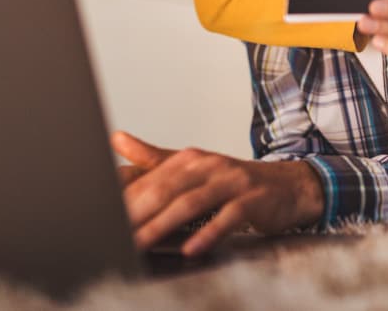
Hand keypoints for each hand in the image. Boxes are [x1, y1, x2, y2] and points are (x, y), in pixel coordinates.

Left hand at [111, 131, 323, 256]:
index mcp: (191, 158)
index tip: (98, 215)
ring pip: (192, 202)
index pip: (149, 177)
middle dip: (136, 212)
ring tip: (140, 244)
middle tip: (112, 234)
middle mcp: (210, 165)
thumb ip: (154, 158)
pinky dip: (210, 233)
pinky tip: (192, 248)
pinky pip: (229, 217)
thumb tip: (116, 139)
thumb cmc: (235, 182)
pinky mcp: (253, 200)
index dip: (123, 198)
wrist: (289, 185)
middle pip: (166, 188)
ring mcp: (233, 182)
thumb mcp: (195, 167)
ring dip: (163, 225)